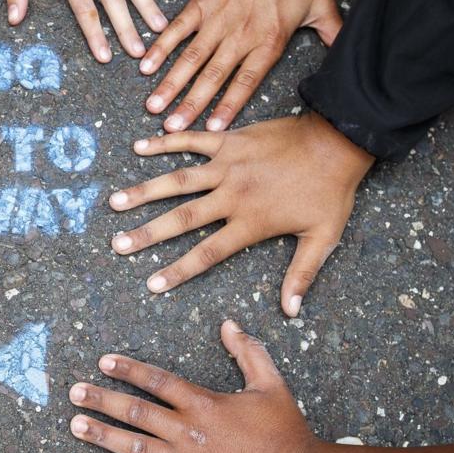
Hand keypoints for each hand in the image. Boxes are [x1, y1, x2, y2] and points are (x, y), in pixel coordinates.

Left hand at [69, 320, 316, 452]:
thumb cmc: (288, 433)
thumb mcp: (271, 385)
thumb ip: (247, 352)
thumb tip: (229, 324)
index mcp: (204, 404)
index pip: (157, 381)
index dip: (128, 370)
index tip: (103, 361)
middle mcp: (188, 433)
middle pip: (136, 412)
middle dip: (101, 400)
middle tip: (73, 392)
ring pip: (135, 448)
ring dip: (102, 436)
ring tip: (75, 426)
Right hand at [109, 113, 372, 315]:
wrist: (338, 140)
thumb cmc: (331, 191)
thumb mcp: (323, 237)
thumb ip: (302, 274)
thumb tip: (290, 312)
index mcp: (251, 222)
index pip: (207, 252)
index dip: (178, 270)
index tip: (151, 283)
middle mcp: (232, 195)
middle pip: (182, 218)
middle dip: (147, 233)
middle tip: (118, 244)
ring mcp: (228, 165)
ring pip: (178, 180)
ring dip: (145, 191)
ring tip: (115, 201)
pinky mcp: (229, 140)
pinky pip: (191, 140)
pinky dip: (164, 142)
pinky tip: (139, 146)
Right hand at [139, 0, 340, 131]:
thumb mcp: (320, 6)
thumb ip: (332, 34)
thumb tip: (349, 58)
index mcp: (268, 42)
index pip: (246, 82)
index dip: (229, 106)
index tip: (211, 128)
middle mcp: (241, 35)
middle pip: (213, 77)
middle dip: (191, 104)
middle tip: (170, 128)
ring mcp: (218, 19)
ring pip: (192, 58)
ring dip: (171, 83)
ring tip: (153, 105)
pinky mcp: (201, 3)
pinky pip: (178, 30)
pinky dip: (161, 47)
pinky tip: (146, 66)